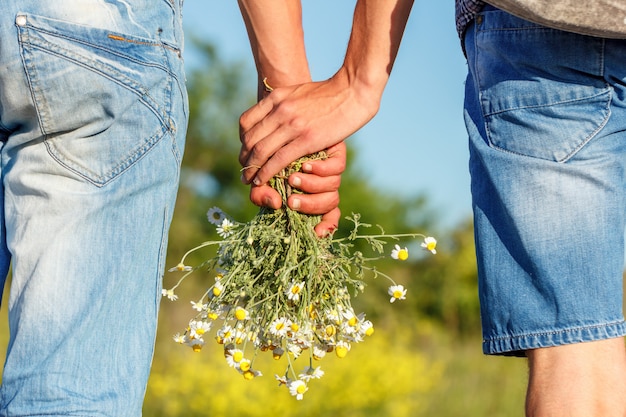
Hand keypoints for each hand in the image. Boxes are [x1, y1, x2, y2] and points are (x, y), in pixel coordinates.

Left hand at [239, 69, 378, 186]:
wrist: (353, 90)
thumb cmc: (331, 93)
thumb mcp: (299, 92)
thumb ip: (284, 103)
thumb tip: (275, 114)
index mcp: (276, 98)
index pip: (246, 123)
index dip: (242, 141)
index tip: (245, 152)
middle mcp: (280, 110)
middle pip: (250, 139)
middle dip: (244, 158)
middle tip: (244, 171)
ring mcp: (292, 125)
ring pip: (260, 151)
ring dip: (251, 169)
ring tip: (249, 180)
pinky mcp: (306, 140)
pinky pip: (278, 160)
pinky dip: (266, 173)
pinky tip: (262, 180)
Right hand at [248, 142, 345, 236]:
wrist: (277, 127)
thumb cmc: (268, 157)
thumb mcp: (261, 178)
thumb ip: (261, 193)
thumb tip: (275, 203)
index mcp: (313, 196)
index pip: (327, 216)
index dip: (325, 226)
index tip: (315, 233)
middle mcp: (325, 185)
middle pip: (330, 203)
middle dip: (310, 205)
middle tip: (291, 200)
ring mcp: (332, 169)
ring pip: (333, 185)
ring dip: (312, 185)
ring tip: (292, 178)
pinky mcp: (337, 153)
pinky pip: (337, 167)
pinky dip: (321, 169)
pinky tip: (305, 165)